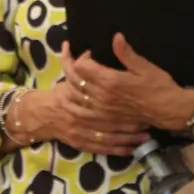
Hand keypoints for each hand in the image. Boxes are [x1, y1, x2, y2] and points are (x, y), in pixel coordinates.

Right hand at [15, 44, 150, 156]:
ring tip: (146, 136)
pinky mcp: (81, 143)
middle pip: (112, 119)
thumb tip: (104, 43)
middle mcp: (83, 113)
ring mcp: (81, 130)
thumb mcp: (70, 74)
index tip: (142, 102)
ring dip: (128, 137)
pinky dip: (117, 149)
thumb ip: (82, 62)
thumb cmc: (61, 93)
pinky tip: (131, 150)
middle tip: (149, 122)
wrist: (43, 114)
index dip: (126, 101)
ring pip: (109, 135)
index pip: (107, 99)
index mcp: (83, 93)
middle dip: (131, 122)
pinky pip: (102, 148)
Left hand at [69, 35, 193, 133]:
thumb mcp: (145, 66)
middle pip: (74, 80)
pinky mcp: (104, 119)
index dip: (82, 56)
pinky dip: (73, 103)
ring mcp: (101, 110)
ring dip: (70, 85)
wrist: (168, 111)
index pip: (81, 66)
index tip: (92, 53)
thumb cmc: (159, 86)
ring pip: (74, 96)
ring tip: (74, 76)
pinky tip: (74, 97)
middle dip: (72, 67)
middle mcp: (102, 97)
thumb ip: (126, 53)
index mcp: (111, 81)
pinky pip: (80, 112)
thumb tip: (116, 37)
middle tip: (79, 60)